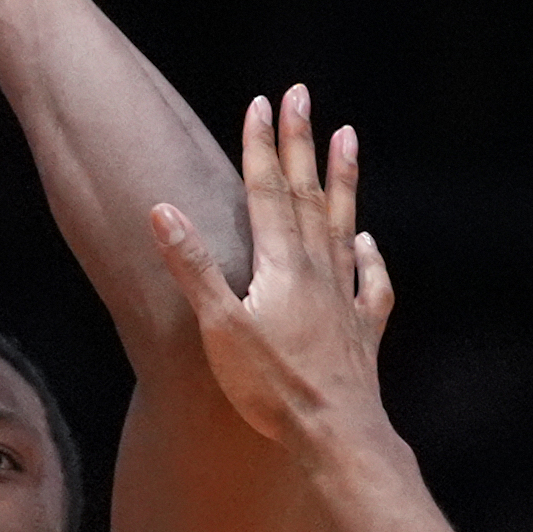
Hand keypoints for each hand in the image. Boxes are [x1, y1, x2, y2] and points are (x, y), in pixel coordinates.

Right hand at [148, 85, 393, 453]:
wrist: (338, 436)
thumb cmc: (273, 389)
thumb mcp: (220, 328)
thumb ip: (194, 267)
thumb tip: (162, 210)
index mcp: (282, 266)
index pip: (267, 192)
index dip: (261, 146)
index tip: (261, 103)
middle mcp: (318, 271)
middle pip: (308, 195)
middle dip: (301, 144)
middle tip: (303, 95)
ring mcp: (345, 300)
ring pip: (344, 225)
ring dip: (344, 180)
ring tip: (348, 138)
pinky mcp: (362, 332)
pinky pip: (370, 283)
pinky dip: (369, 257)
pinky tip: (368, 243)